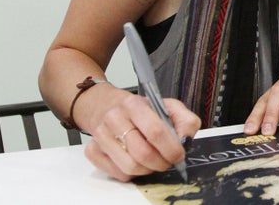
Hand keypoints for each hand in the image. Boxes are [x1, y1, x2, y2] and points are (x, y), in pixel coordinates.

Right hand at [85, 93, 200, 181]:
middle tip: (168, 162)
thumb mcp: (167, 106)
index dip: (171, 148)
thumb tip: (186, 140)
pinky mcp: (92, 150)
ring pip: (129, 167)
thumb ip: (184, 120)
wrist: (107, 106)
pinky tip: (136, 161)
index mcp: (135, 104)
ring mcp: (101, 135)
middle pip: (142, 153)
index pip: (155, 131)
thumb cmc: (140, 109)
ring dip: (147, 170)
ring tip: (154, 162)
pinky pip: (116, 173)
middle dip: (161, 163)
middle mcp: (115, 118)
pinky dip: (131, 173)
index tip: (178, 155)